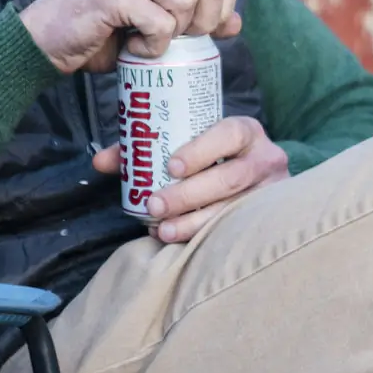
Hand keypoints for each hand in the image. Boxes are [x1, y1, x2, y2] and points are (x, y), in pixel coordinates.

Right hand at [20, 0, 240, 73]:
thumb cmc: (102, 33)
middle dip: (207, 20)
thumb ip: (194, 17)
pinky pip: (160, 23)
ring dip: (175, 33)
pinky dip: (152, 47)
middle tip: (178, 38)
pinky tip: (131, 47)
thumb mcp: (155, 21)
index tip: (200, 31)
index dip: (223, 7)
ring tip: (147, 40)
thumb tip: (236, 23)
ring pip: (188, 0)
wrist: (44, 42)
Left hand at [92, 115, 287, 242]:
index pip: (229, 134)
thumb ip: (146, 148)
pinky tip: (180, 240)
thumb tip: (102, 162)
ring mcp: (269, 192)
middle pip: (230, 178)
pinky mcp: (265, 217)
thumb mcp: (190, 142)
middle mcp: (265, 159)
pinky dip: (204, 236)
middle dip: (189, 195)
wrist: (257, 172)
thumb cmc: (213, 155)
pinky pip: (235, 230)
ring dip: (194, 222)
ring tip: (162, 230)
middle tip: (154, 205)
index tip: (171, 167)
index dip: (200, 151)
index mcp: (246, 131)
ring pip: (233, 210)